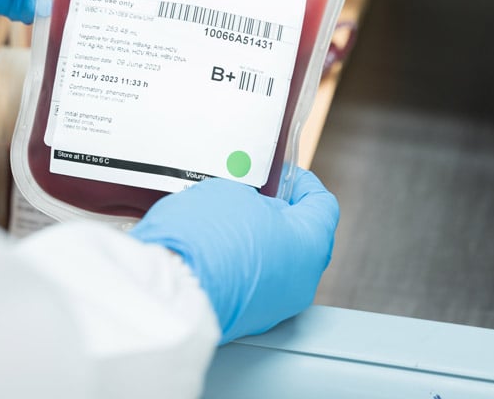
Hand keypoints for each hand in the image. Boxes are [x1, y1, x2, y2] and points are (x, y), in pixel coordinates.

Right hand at [130, 169, 338, 343]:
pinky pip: (251, 284)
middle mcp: (301, 281)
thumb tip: (252, 207)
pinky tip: (214, 251)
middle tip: (252, 197)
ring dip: (256, 242)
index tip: (283, 175)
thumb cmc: (205, 239)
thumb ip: (253, 197)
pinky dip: (238, 266)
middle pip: (300, 238)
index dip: (301, 183)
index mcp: (310, 244)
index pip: (322, 205)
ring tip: (225, 222)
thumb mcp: (231, 192)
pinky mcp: (247, 320)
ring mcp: (275, 306)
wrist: (171, 292)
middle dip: (276, 214)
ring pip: (275, 264)